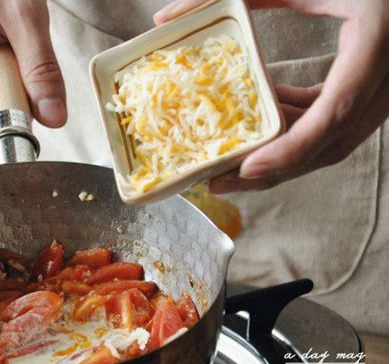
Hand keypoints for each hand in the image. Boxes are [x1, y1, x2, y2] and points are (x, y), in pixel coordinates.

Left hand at [154, 0, 388, 192]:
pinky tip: (266, 113)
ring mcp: (384, 85)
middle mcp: (386, 76)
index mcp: (375, 43)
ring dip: (281, 151)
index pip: (335, 111)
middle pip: (331, 144)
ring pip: (333, 139)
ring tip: (232, 156)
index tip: (248, 167)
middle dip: (274, 170)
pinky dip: (297, 122)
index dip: (292, 147)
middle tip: (221, 179)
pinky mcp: (373, 83)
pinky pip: (332, 116)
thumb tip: (164, 17)